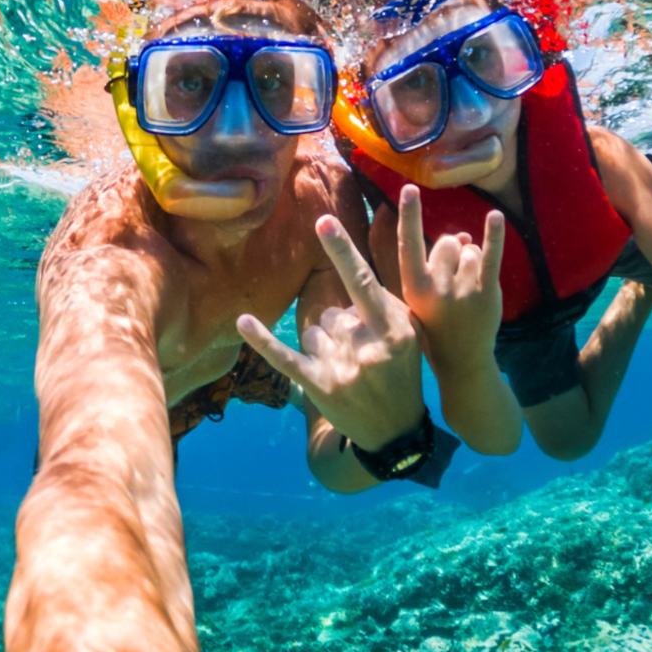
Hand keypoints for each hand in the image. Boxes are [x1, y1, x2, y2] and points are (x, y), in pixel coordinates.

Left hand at [236, 215, 424, 451]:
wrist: (395, 431)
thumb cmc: (402, 372)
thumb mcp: (408, 333)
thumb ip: (382, 301)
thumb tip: (349, 269)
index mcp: (392, 327)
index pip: (362, 280)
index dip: (341, 250)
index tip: (323, 221)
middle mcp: (367, 346)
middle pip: (331, 312)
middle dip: (341, 328)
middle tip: (362, 355)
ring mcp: (342, 368)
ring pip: (312, 332)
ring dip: (323, 346)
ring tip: (348, 370)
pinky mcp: (319, 385)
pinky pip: (284, 356)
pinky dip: (263, 340)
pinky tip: (244, 321)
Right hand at [397, 184, 504, 372]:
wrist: (460, 360)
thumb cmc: (436, 322)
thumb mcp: (421, 296)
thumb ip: (434, 263)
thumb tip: (461, 236)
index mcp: (413, 287)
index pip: (409, 243)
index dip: (409, 215)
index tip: (409, 188)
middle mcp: (436, 287)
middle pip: (446, 242)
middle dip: (451, 252)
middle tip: (451, 280)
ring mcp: (463, 290)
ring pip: (470, 249)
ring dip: (471, 260)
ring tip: (467, 288)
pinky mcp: (487, 293)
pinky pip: (491, 256)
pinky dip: (494, 235)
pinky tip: (496, 216)